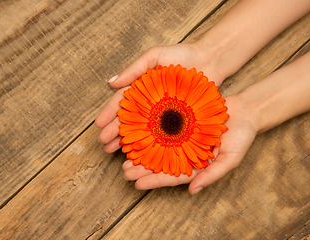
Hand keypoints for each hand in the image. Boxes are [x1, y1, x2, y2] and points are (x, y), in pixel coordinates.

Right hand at [95, 42, 225, 152]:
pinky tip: (140, 151)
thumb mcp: (155, 56)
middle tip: (104, 144)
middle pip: (129, 119)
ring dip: (127, 140)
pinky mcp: (178, 121)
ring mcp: (164, 113)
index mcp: (142, 88)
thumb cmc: (183, 55)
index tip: (99, 125)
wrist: (211, 61)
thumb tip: (110, 83)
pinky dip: (150, 143)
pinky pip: (163, 133)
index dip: (109, 113)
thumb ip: (135, 68)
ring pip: (142, 129)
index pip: (122, 102)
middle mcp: (150, 103)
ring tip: (114, 151)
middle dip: (115, 131)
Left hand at [122, 95, 257, 194]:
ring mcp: (182, 136)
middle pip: (161, 163)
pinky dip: (150, 131)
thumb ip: (212, 175)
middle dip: (142, 168)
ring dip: (142, 151)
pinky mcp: (181, 120)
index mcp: (196, 165)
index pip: (172, 177)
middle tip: (124, 171)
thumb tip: (192, 192)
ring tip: (123, 156)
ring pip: (158, 146)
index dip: (155, 181)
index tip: (137, 184)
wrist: (245, 111)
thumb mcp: (231, 159)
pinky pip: (163, 126)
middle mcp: (186, 152)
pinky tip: (137, 133)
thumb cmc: (241, 137)